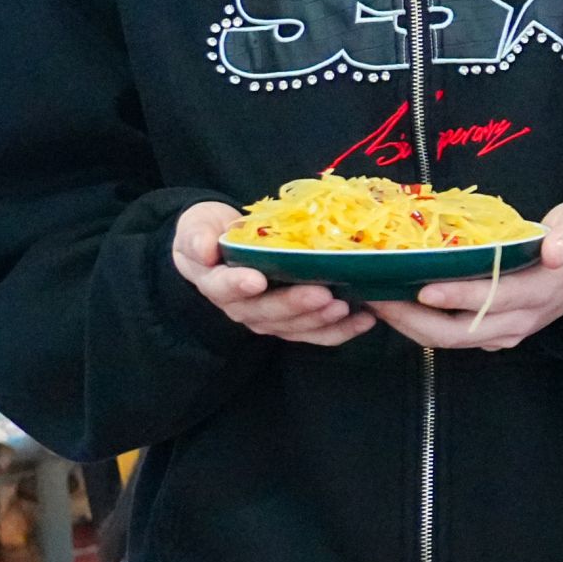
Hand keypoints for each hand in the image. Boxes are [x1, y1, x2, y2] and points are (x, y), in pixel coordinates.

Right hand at [173, 200, 374, 346]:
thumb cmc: (210, 234)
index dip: (239, 286)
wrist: (221, 247)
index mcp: (217, 284)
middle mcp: (242, 308)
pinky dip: (341, 330)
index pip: (224, 288)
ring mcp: (268, 319)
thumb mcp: (197, 228)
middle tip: (321, 294)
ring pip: (293, 327)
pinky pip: (316, 333)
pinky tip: (365, 319)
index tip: (256, 280)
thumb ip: (196, 237)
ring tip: (344, 307)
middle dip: (294, 305)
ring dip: (320, 320)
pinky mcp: (292, 322)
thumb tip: (203, 250)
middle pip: (266, 312)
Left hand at [379, 202, 562, 352]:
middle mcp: (519, 320)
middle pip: (460, 332)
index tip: (423, 287)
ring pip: (451, 340)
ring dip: (411, 326)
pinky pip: (453, 337)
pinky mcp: (493, 336)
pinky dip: (421, 327)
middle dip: (415, 319)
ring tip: (378, 301)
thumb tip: (553, 251)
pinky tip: (397, 307)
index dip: (458, 296)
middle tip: (379, 297)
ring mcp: (505, 333)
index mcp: (539, 291)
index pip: (494, 298)